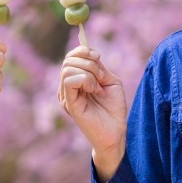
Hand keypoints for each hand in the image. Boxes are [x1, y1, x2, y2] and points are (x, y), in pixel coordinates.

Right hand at [57, 45, 126, 179]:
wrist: (116, 131)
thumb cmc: (114, 108)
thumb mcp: (110, 81)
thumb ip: (98, 67)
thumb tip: (89, 54)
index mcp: (75, 80)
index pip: (70, 57)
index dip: (83, 51)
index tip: (98, 57)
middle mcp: (67, 87)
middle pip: (68, 60)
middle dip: (89, 63)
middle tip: (101, 77)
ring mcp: (65, 96)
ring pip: (68, 68)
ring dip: (88, 72)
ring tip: (97, 87)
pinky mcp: (68, 104)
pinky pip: (69, 81)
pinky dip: (85, 79)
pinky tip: (94, 90)